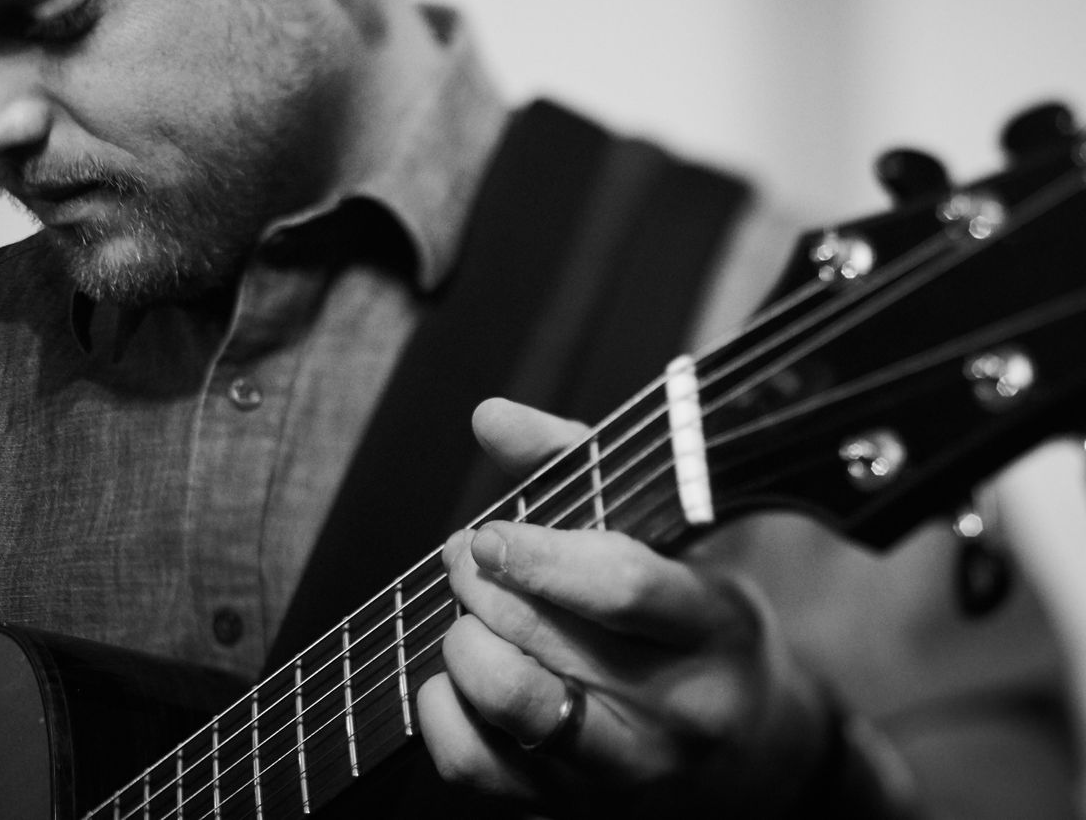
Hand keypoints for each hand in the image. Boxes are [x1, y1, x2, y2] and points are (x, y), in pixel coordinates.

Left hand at [414, 398, 829, 816]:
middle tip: (465, 556)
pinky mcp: (569, 809)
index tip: (490, 533)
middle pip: (548, 638)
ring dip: (464, 643)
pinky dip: (441, 710)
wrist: (754, 757)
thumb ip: (575, 464)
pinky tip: (453, 678)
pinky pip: (474, 766)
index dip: (539, 553)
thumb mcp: (672, 540)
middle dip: (481, 585)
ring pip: (510, 705)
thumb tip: (490, 415)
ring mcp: (622, 770)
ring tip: (467, 615)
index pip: (622, 587)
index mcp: (712, 627)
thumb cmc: (696, 626)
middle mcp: (675, 710)